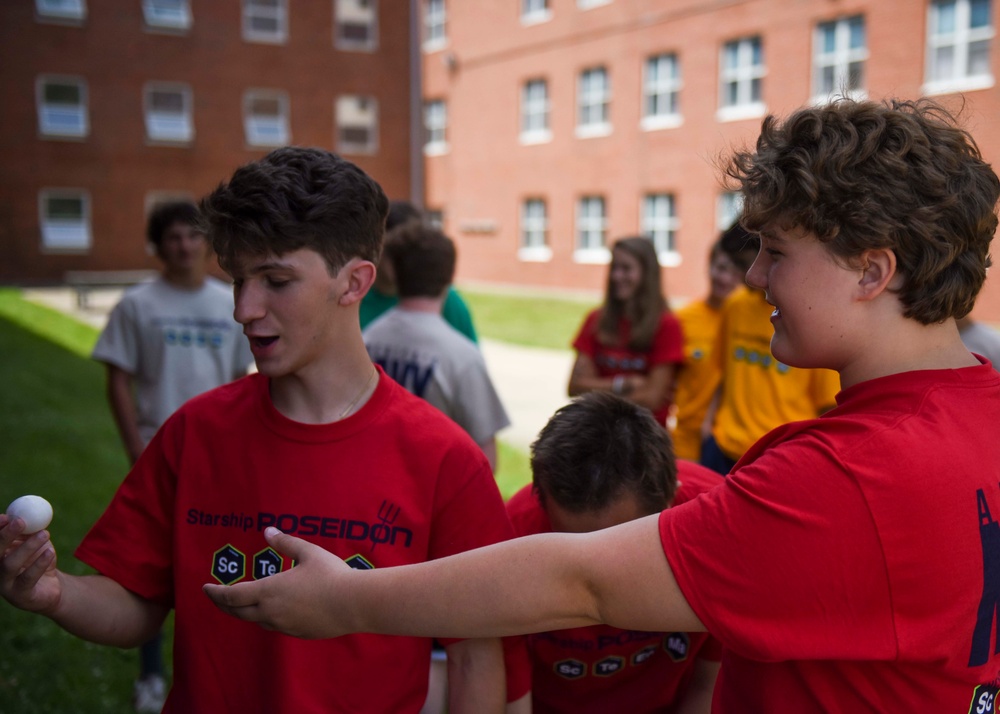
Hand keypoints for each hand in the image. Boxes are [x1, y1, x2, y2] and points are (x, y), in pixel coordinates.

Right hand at [0, 513, 61, 614]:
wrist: (52, 586)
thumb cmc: (38, 559)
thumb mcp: (34, 542)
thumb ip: (27, 530)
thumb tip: (19, 514)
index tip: (6, 517)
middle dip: (5, 535)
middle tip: (20, 521)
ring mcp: (5, 585)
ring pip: (10, 565)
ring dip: (27, 547)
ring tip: (45, 533)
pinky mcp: (20, 595)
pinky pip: (27, 578)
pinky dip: (39, 564)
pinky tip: (50, 552)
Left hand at [203, 527, 353, 638]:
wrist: (353, 604)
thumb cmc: (331, 574)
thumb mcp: (308, 553)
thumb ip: (285, 543)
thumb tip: (267, 531)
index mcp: (269, 591)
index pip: (232, 595)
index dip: (215, 592)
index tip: (204, 588)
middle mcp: (270, 612)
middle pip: (237, 611)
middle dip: (222, 604)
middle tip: (215, 597)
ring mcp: (283, 626)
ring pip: (254, 621)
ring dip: (243, 611)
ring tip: (241, 603)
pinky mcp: (296, 633)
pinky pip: (272, 626)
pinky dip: (263, 618)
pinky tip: (271, 611)